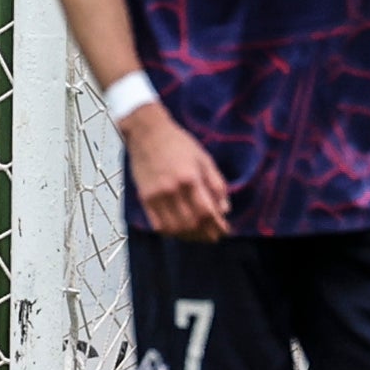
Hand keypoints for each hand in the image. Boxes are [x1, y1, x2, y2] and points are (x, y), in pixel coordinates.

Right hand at [121, 104, 230, 241]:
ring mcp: (156, 195)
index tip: (225, 230)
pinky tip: (179, 231)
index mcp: (190, 179)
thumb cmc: (179, 144)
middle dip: (205, 234)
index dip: (218, 225)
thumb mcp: (204, 159)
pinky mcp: (144, 197)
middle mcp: (172, 190)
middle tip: (214, 236)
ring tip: (198, 236)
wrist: (147, 133)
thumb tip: (224, 210)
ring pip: (174, 227)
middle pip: (191, 223)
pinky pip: (157, 223)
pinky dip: (170, 232)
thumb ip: (216, 185)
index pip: (206, 212)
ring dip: (189, 236)